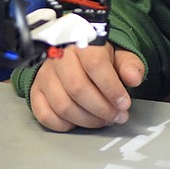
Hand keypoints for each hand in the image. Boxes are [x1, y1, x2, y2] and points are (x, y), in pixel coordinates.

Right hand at [30, 43, 145, 131]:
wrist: (74, 53)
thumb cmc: (99, 56)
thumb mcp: (119, 54)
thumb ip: (129, 64)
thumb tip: (134, 78)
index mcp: (82, 42)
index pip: (95, 65)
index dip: (112, 89)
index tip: (125, 104)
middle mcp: (59, 57)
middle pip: (78, 89)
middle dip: (102, 109)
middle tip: (118, 116)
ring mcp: (44, 75)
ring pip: (63, 105)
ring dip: (87, 120)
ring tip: (104, 120)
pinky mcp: (35, 91)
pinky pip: (45, 115)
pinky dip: (65, 125)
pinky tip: (81, 122)